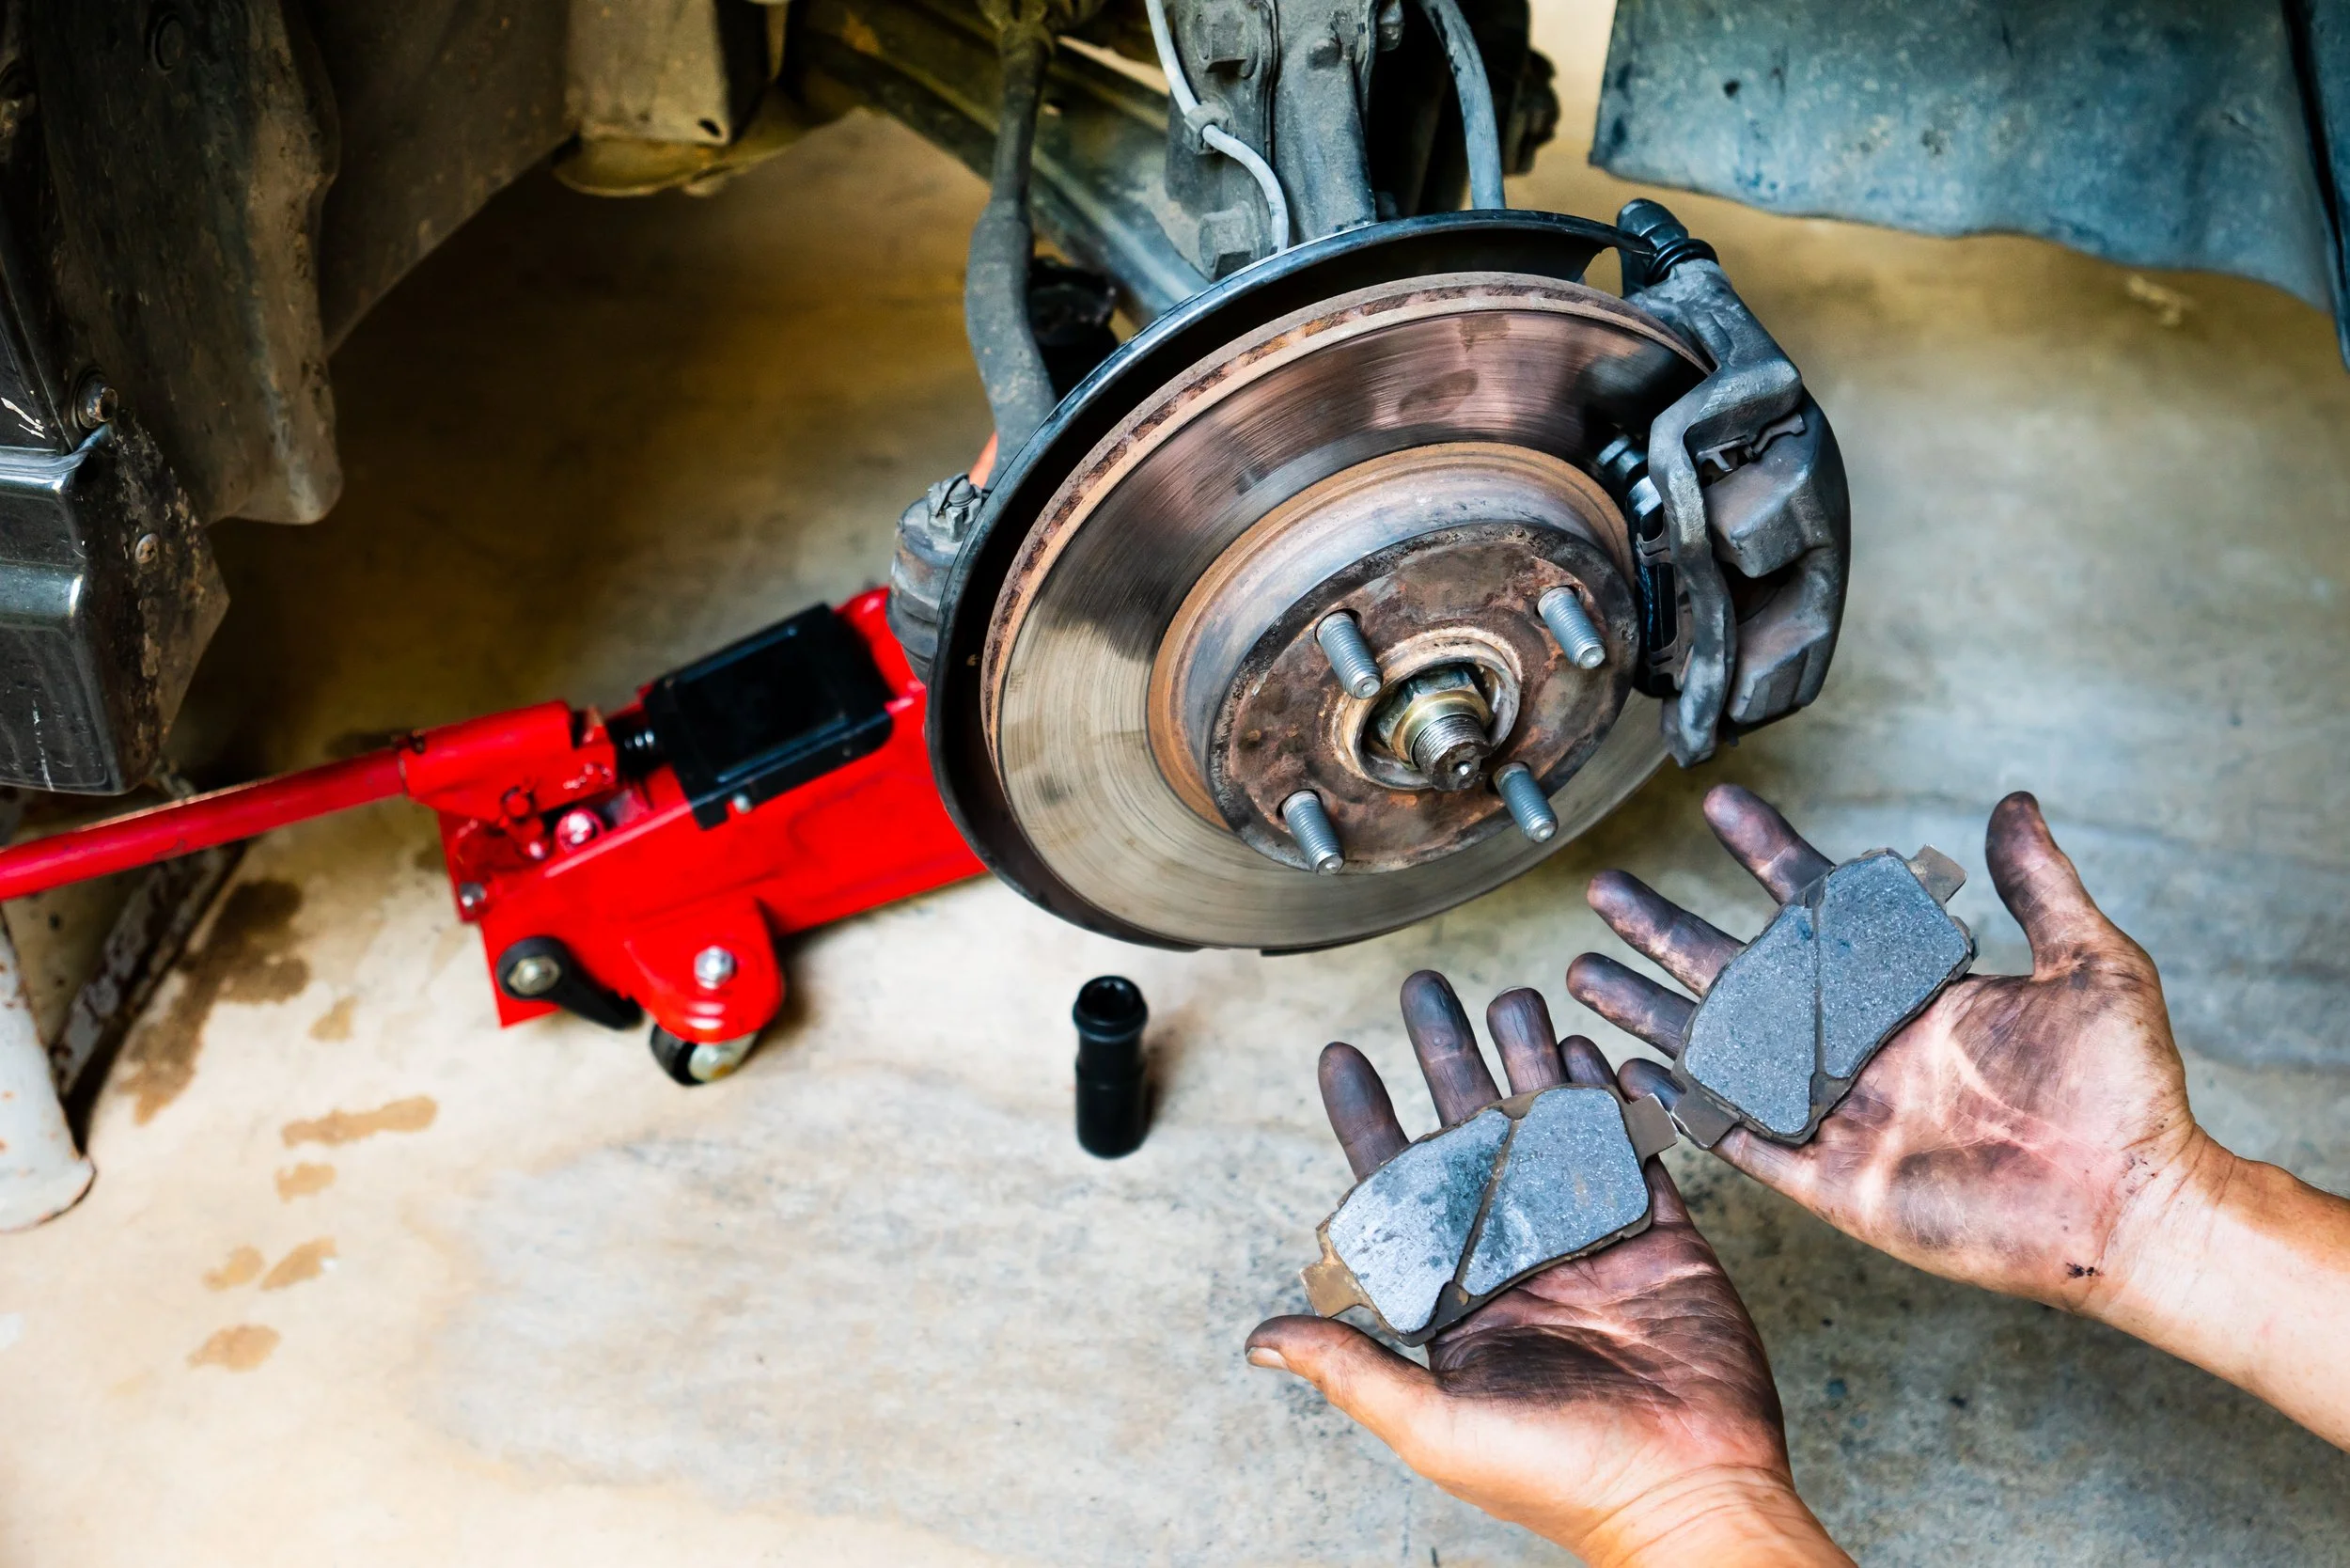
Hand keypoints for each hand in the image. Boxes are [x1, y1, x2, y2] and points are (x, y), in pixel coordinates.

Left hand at [1248, 972, 1849, 1566]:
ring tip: (1512, 994)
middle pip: (1473, 1137)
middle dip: (1450, 1058)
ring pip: (1548, 1130)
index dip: (1368, 1118)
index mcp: (1458, 1297)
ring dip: (1528, 1060)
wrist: (1687, 1495)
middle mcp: (1517, 1259)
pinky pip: (1627, 1153)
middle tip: (1428, 988)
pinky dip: (1607, 1098)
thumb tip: (1260, 1341)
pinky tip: (1585, 1047)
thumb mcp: (1436, 1424)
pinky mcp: (1659, 1240)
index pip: (1398, 1188)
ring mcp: (1590, 1243)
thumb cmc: (1558, 1477)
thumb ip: (1354, 1369)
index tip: (1340, 1053)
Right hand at [1567, 785, 2210, 1315]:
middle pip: (1737, 972)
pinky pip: (1738, 1139)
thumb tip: (2014, 801)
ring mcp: (1840, 1111)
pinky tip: (1627, 1077)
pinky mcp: (1832, 1180)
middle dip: (1665, 931)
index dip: (1767, 852)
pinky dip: (1682, 1110)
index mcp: (1908, 989)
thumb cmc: (2124, 1091)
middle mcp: (1860, 1043)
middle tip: (1606, 892)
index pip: (1818, 905)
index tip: (1720, 805)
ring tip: (1584, 974)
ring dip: (1649, 1013)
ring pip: (1718, 1049)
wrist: (2130, 1205)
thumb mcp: (2089, 965)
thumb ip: (2039, 886)